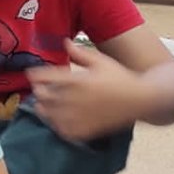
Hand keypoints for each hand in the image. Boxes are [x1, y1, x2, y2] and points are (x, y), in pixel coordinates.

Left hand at [25, 40, 143, 141]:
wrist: (142, 100)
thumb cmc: (121, 78)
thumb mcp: (101, 61)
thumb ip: (80, 53)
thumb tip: (65, 42)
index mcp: (79, 80)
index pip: (46, 78)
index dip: (36, 75)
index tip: (31, 75)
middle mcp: (76, 99)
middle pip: (45, 97)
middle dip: (38, 92)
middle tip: (37, 90)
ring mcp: (80, 116)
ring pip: (50, 115)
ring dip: (44, 109)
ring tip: (42, 106)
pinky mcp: (87, 130)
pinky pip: (63, 131)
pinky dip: (57, 126)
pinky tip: (57, 121)